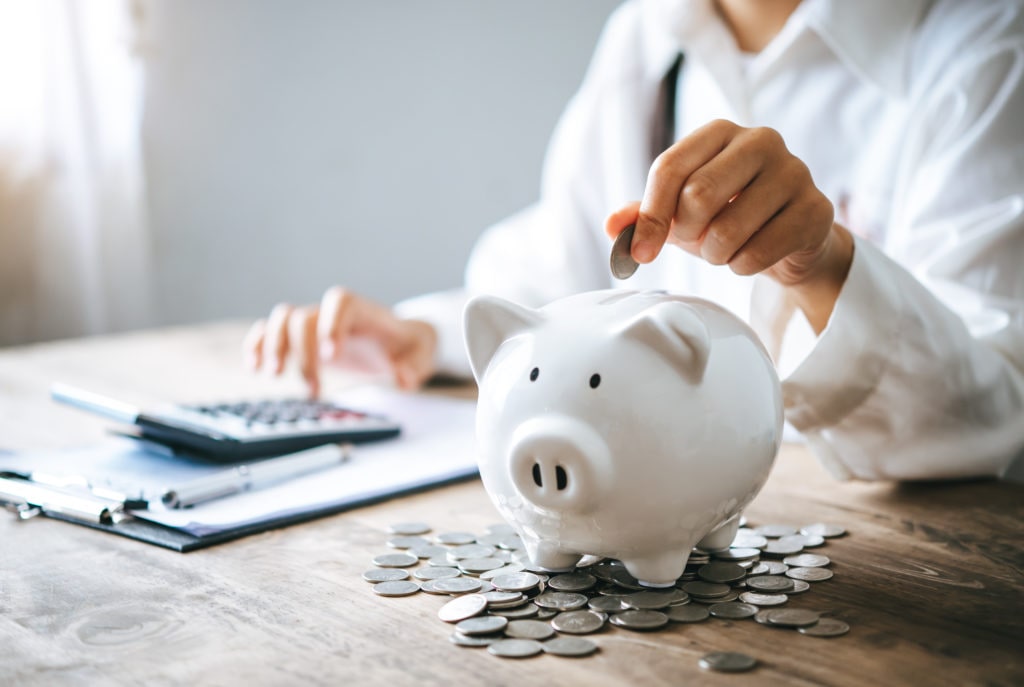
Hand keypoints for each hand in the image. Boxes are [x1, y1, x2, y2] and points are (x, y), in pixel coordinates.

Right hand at [243, 287, 436, 396]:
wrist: (397, 342)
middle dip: (301, 351)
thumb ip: (415, 365)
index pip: (340, 301)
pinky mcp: (300, 339)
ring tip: (275, 376)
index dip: (332, 324)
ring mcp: (314, 324)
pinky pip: (268, 331)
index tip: (333, 355)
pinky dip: (257, 345)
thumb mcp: (421, 354)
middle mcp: (332, 313)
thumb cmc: (407, 346)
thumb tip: (402, 378)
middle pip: (304, 316)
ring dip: (273, 346)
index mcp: (362, 311)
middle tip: (311, 386)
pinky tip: (254, 368)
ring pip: (282, 319)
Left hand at [605, 119, 851, 330]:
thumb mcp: (681, 214)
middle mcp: (761, 140)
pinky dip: (742, 266)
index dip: (649, 216)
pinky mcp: (816, 210)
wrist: (790, 240)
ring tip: (725, 249)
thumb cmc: (728, 217)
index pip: (669, 168)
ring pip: (728, 230)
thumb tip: (611, 226)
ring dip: (716, 255)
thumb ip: (644, 215)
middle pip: (698, 195)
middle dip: (687, 234)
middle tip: (697, 242)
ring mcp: (795, 171)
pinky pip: (759, 252)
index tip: (640, 253)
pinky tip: (750, 257)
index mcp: (720, 132)